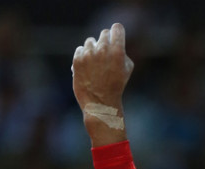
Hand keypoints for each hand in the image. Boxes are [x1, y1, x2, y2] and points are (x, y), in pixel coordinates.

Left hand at [72, 23, 133, 145]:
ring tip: (96, 63)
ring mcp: (88, 54)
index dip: (117, 31)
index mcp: (118, 51)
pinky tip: (88, 68)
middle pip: (104, 33)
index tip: (116, 35)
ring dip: (94, 49)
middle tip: (106, 53)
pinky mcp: (77, 59)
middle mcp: (103, 50)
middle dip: (106, 41)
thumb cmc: (116, 86)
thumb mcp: (127, 69)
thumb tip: (114, 43)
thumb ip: (122, 52)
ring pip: (90, 41)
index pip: (117, 28)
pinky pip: (80, 49)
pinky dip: (84, 56)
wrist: (100, 103)